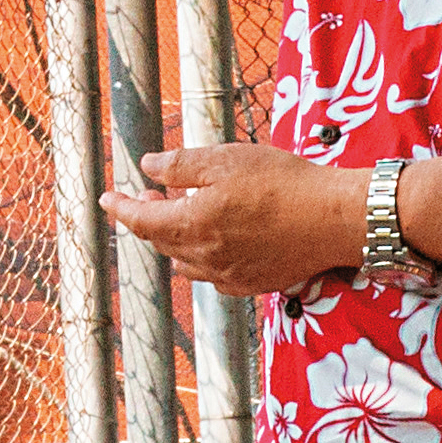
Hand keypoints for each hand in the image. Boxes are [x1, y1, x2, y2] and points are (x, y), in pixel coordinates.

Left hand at [102, 142, 361, 294]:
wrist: (334, 218)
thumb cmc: (282, 181)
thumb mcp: (225, 158)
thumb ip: (180, 164)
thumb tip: (147, 167)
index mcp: (193, 225)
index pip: (142, 221)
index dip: (121, 209)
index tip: (106, 198)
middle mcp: (206, 258)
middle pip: (162, 242)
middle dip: (149, 219)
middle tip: (150, 195)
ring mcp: (230, 276)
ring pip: (186, 263)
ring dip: (175, 240)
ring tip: (182, 215)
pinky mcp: (254, 284)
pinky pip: (214, 276)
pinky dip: (203, 259)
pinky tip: (214, 242)